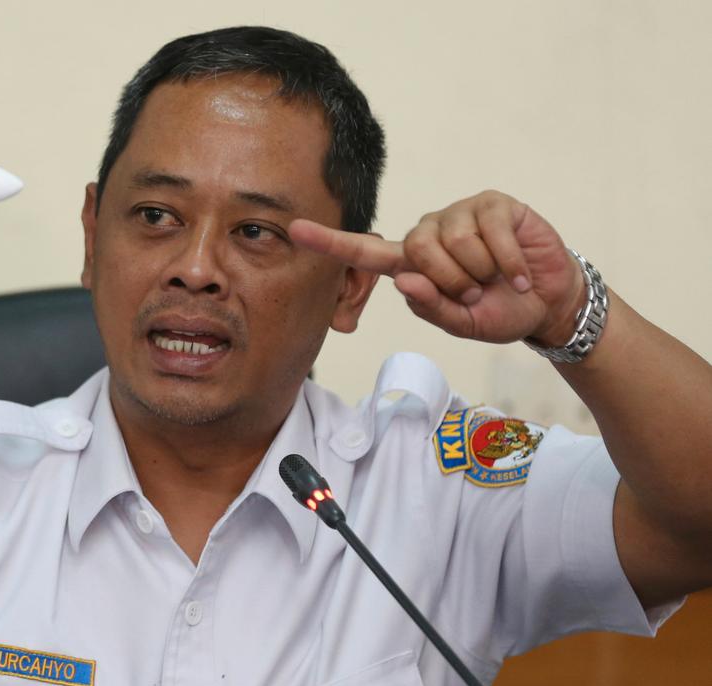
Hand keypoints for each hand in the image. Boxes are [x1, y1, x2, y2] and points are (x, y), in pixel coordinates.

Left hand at [289, 190, 584, 345]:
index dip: (329, 242)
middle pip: (417, 251)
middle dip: (451, 283)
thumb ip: (431, 307)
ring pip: (454, 243)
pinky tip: (518, 273)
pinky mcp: (492, 204)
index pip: (364, 252)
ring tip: (496, 280)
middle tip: (476, 293)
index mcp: (411, 264)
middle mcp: (429, 233)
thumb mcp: (463, 323)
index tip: (294, 230)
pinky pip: (490, 233)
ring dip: (481, 273)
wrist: (548, 303)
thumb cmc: (499, 311)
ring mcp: (460, 214)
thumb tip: (405, 280)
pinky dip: (508, 263)